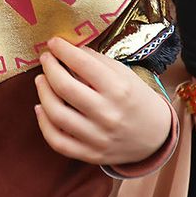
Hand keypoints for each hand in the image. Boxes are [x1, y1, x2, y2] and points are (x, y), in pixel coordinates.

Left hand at [34, 36, 172, 166]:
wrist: (155, 137)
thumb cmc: (136, 99)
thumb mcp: (125, 75)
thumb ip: (97, 62)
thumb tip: (68, 49)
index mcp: (119, 90)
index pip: (83, 64)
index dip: (63, 50)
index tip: (53, 42)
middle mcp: (108, 114)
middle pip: (65, 88)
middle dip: (50, 68)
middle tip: (46, 59)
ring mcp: (98, 137)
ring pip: (57, 114)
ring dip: (43, 92)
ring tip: (41, 80)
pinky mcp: (90, 154)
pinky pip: (57, 141)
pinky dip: (43, 123)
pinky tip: (40, 108)